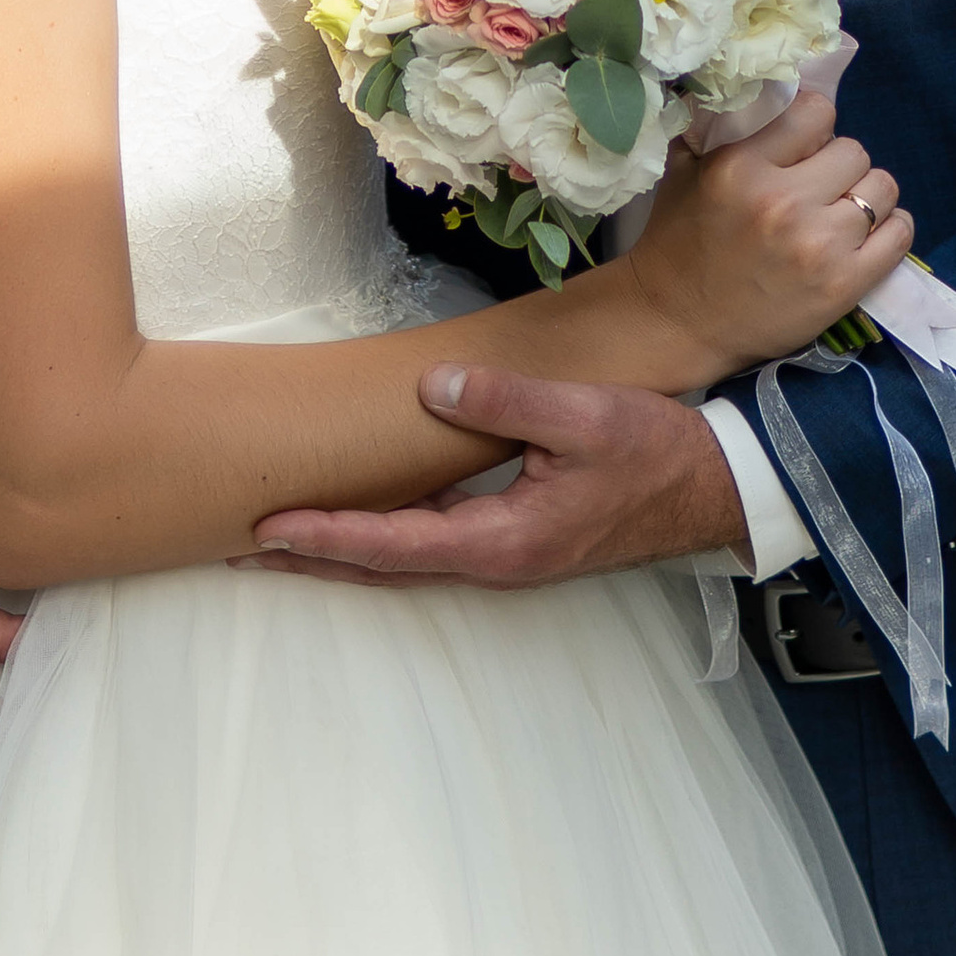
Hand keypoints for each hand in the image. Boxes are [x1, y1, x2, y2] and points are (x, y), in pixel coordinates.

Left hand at [243, 367, 750, 588]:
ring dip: (344, 551)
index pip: (393, 544)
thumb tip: (434, 387)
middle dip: (314, 558)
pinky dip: (385, 538)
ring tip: (283, 537)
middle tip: (242, 549)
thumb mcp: (583, 415)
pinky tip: (362, 518)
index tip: (267, 531)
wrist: (713, 489)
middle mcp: (496, 561)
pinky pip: (433, 546)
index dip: (326, 536)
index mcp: (504, 539)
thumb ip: (505, 401)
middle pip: (384, 567)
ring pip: (406, 561)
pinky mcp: (517, 541)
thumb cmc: (655, 452)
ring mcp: (506, 557)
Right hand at [625, 91, 912, 379]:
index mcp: (741, 167)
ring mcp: (818, 246)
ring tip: (841, 213)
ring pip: (882, 188)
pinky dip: (891, 229)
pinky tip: (867, 235)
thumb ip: (719, 125)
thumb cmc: (678, 243)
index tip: (803, 147)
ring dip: (866, 197)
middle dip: (838, 165)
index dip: (814, 127)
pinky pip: (900, 234)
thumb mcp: (683, 170)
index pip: (817, 113)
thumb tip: (760, 86)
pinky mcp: (843, 285)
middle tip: (819, 187)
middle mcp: (783, 202)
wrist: (677, 324)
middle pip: (854, 151)